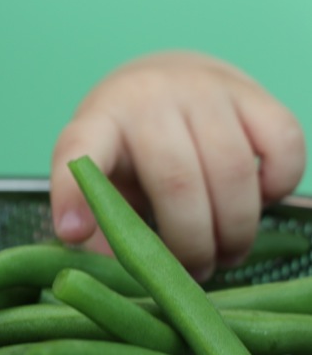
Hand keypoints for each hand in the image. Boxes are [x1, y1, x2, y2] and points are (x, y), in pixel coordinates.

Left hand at [50, 51, 305, 280]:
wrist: (163, 80)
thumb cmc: (128, 143)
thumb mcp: (102, 175)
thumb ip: (102, 222)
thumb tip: (127, 271)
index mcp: (99, 120)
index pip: (79, 152)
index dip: (73, 195)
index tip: (72, 234)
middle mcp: (149, 96)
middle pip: (177, 183)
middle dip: (190, 245)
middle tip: (193, 274)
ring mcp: (204, 89)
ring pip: (233, 171)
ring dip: (235, 229)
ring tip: (224, 254)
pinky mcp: (253, 92)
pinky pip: (282, 147)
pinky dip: (275, 188)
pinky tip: (255, 201)